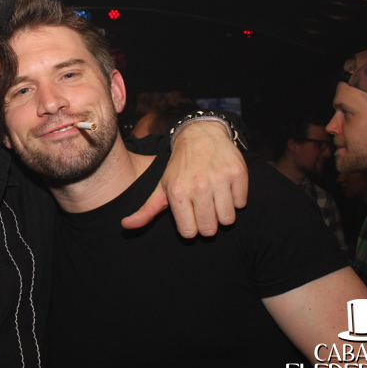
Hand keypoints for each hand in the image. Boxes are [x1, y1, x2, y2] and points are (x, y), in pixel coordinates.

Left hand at [122, 121, 247, 236]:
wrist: (200, 134)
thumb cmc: (180, 166)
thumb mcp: (162, 186)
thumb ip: (146, 210)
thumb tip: (125, 225)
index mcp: (177, 192)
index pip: (190, 233)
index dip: (192, 227)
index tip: (191, 215)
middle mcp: (198, 186)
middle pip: (210, 229)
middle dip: (208, 222)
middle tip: (204, 206)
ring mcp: (219, 179)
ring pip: (228, 219)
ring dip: (223, 212)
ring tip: (215, 197)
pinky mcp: (238, 173)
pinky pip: (241, 203)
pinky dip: (236, 198)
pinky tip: (225, 186)